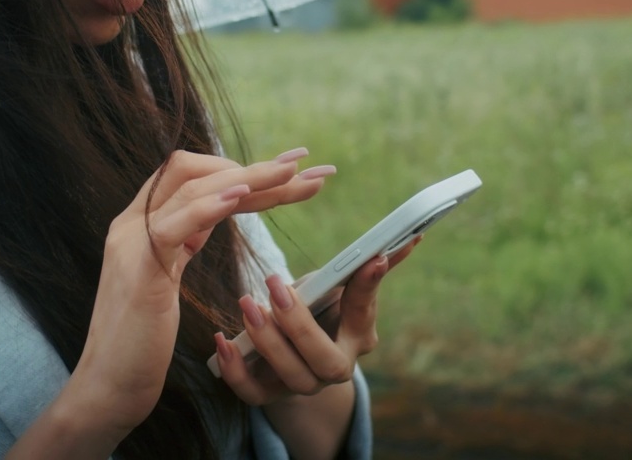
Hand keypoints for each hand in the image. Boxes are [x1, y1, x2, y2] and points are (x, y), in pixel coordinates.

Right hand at [66, 148, 328, 437]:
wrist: (108, 386)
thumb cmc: (141, 340)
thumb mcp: (166, 275)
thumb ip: (184, 239)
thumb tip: (213, 210)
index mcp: (141, 222)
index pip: (191, 175)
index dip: (239, 168)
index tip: (288, 171)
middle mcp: (132, 222)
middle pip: (194, 172)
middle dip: (253, 166)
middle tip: (304, 164)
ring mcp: (132, 242)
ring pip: (189, 189)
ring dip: (246, 179)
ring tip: (289, 174)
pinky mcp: (139, 270)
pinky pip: (172, 224)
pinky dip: (208, 207)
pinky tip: (241, 196)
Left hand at [211, 236, 421, 405]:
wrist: (293, 356)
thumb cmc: (318, 309)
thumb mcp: (336, 285)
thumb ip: (363, 267)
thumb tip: (409, 236)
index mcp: (359, 336)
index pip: (364, 312)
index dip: (368, 286)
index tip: (372, 257)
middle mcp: (336, 368)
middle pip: (325, 360)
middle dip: (300, 325)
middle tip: (276, 285)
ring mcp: (303, 385)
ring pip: (291, 376)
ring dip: (268, 342)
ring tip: (248, 304)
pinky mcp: (270, 395)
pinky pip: (252, 394)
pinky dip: (235, 371)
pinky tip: (222, 341)